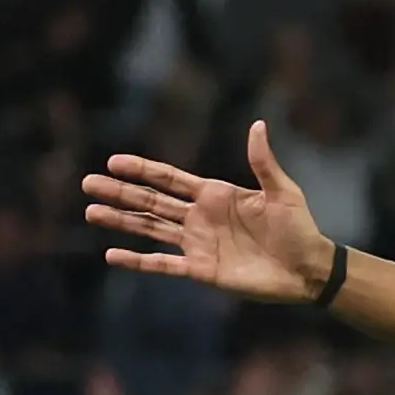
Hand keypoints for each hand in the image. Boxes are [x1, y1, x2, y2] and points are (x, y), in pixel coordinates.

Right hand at [84, 120, 334, 302]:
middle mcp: (199, 217)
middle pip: (151, 202)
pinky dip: (138, 261)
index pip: (169, 179)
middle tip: (87, 184)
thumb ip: (263, 162)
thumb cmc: (299, 228)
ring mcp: (197, 244)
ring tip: (91, 213)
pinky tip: (112, 254)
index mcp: (214, 194)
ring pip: (150, 230)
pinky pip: (163, 265)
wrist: (308, 269)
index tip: (113, 162)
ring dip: (120, 222)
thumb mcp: (282, 192)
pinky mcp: (201, 270)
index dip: (141, 169)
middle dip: (120, 193)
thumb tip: (258, 125)